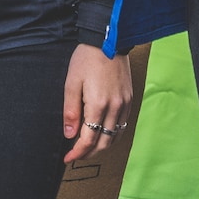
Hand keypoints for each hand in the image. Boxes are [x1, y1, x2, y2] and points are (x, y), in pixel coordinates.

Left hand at [61, 44, 134, 164]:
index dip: (77, 153)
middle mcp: (115, 107)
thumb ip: (70, 111)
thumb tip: (69, 135)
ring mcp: (125, 104)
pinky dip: (112, 134)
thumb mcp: (71, 83)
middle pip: (103, 142)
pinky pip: (123, 125)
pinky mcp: (129, 99)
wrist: (108, 40)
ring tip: (88, 148)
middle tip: (76, 156)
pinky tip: (103, 133)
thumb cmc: (87, 59)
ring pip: (115, 136)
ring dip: (101, 146)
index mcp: (98, 104)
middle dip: (89, 153)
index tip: (68, 158)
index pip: (88, 139)